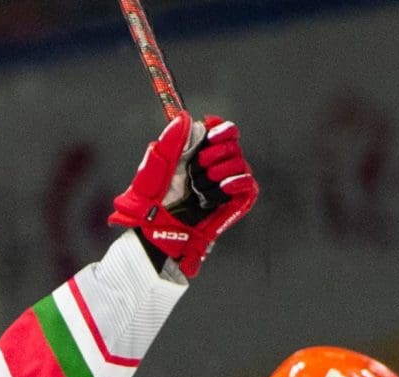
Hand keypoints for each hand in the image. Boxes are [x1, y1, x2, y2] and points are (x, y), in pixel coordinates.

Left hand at [109, 114, 257, 279]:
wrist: (157, 236)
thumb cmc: (149, 207)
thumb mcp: (152, 171)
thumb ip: (169, 143)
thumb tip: (185, 118)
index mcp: (196, 154)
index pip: (220, 129)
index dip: (219, 127)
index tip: (210, 132)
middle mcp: (213, 166)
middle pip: (233, 142)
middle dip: (217, 149)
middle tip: (198, 165)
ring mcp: (225, 185)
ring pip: (240, 161)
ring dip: (222, 168)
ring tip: (202, 185)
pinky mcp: (236, 204)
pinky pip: (249, 184)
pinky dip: (237, 181)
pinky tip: (222, 187)